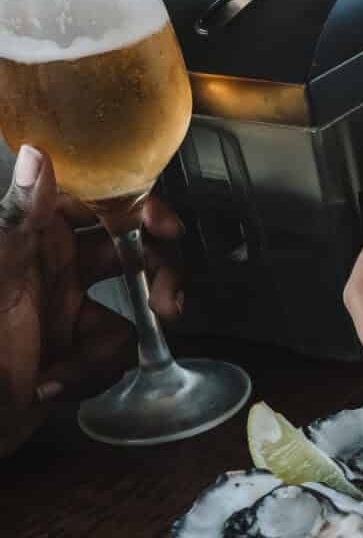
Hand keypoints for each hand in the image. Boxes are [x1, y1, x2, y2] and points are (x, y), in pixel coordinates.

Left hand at [0, 146, 182, 458]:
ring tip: (83, 365)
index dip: (139, 209)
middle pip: (130, 252)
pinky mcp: (77, 348)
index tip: (166, 228)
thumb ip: (19, 217)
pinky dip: (90, 372)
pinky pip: (113, 350)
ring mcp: (68, 307)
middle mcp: (56, 265)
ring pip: (130, 309)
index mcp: (34, 235)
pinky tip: (56, 384)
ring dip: (110, 346)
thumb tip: (38, 154)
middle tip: (169, 303)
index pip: (99, 202)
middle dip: (154, 281)